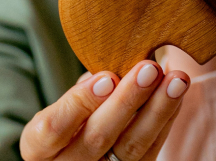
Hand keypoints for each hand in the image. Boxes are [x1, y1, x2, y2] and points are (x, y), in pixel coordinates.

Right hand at [20, 61, 189, 160]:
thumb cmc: (71, 120)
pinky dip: (165, 120)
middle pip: (97, 138)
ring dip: (158, 111)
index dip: (80, 103)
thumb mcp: (63, 106)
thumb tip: (117, 64)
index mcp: (39, 147)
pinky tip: (175, 94)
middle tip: (150, 69)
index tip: (107, 77)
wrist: (79, 153)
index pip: (53, 129)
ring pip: (131, 148)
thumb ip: (82, 92)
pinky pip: (150, 151)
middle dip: (127, 101)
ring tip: (176, 80)